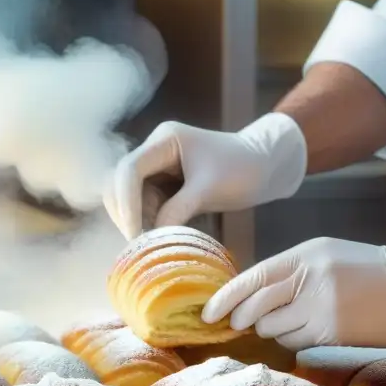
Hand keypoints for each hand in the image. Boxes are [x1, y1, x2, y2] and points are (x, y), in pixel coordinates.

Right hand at [103, 113, 307, 239]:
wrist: (265, 167)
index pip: (130, 169)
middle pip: (120, 183)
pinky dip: (148, 222)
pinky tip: (157, 239)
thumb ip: (178, 210)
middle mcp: (155, 151)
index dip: (126, 203)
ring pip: (129, 197)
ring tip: (149, 245)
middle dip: (125, 213)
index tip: (134, 233)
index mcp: (165, 140)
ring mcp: (158, 168)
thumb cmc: (243, 169)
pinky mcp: (164, 185)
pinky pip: (145, 205)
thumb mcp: (210, 190)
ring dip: (136, 221)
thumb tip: (150, 237)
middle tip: (137, 244)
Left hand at [201, 229, 385, 350]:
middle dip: (242, 319)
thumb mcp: (329, 256)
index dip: (226, 297)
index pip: (252, 277)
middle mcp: (309, 278)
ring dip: (274, 330)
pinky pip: (296, 342)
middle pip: (255, 306)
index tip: (208, 312)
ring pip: (273, 328)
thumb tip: (252, 297)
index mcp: (306, 254)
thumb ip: (292, 272)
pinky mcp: (334, 332)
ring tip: (297, 320)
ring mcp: (321, 306)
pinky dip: (295, 340)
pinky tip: (313, 330)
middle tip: (239, 324)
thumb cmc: (375, 271)